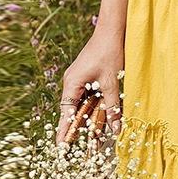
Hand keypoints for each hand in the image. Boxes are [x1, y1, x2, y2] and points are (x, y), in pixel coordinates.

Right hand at [54, 32, 124, 146]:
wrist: (112, 29)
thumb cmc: (109, 52)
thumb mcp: (111, 82)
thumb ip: (113, 107)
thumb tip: (116, 129)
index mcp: (71, 85)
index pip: (66, 114)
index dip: (64, 132)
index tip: (61, 148)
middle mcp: (71, 83)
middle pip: (73, 111)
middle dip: (80, 127)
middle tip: (85, 146)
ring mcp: (78, 78)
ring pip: (82, 103)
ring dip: (90, 116)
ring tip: (96, 134)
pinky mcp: (87, 75)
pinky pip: (88, 95)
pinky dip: (94, 104)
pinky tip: (103, 113)